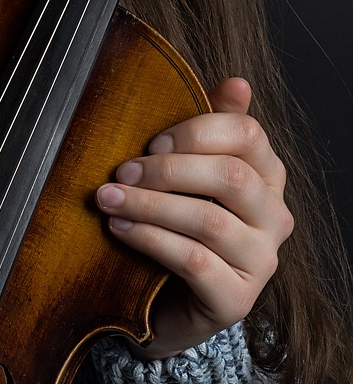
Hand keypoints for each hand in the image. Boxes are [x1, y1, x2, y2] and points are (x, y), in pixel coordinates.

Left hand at [95, 77, 293, 358]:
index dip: (196, 131)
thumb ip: (210, 128)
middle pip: (230, 176)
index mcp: (267, 176)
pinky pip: (194, 261)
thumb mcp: (188, 173)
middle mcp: (274, 217)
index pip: (248, 134)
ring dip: (149, 205)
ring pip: (208, 220)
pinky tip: (120, 228)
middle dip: (167, 170)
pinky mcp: (237, 301)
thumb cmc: (178, 224)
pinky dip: (150, 239)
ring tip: (109, 199)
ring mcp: (261, 262)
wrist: (165, 301)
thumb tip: (237, 82)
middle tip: (121, 171)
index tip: (150, 139)